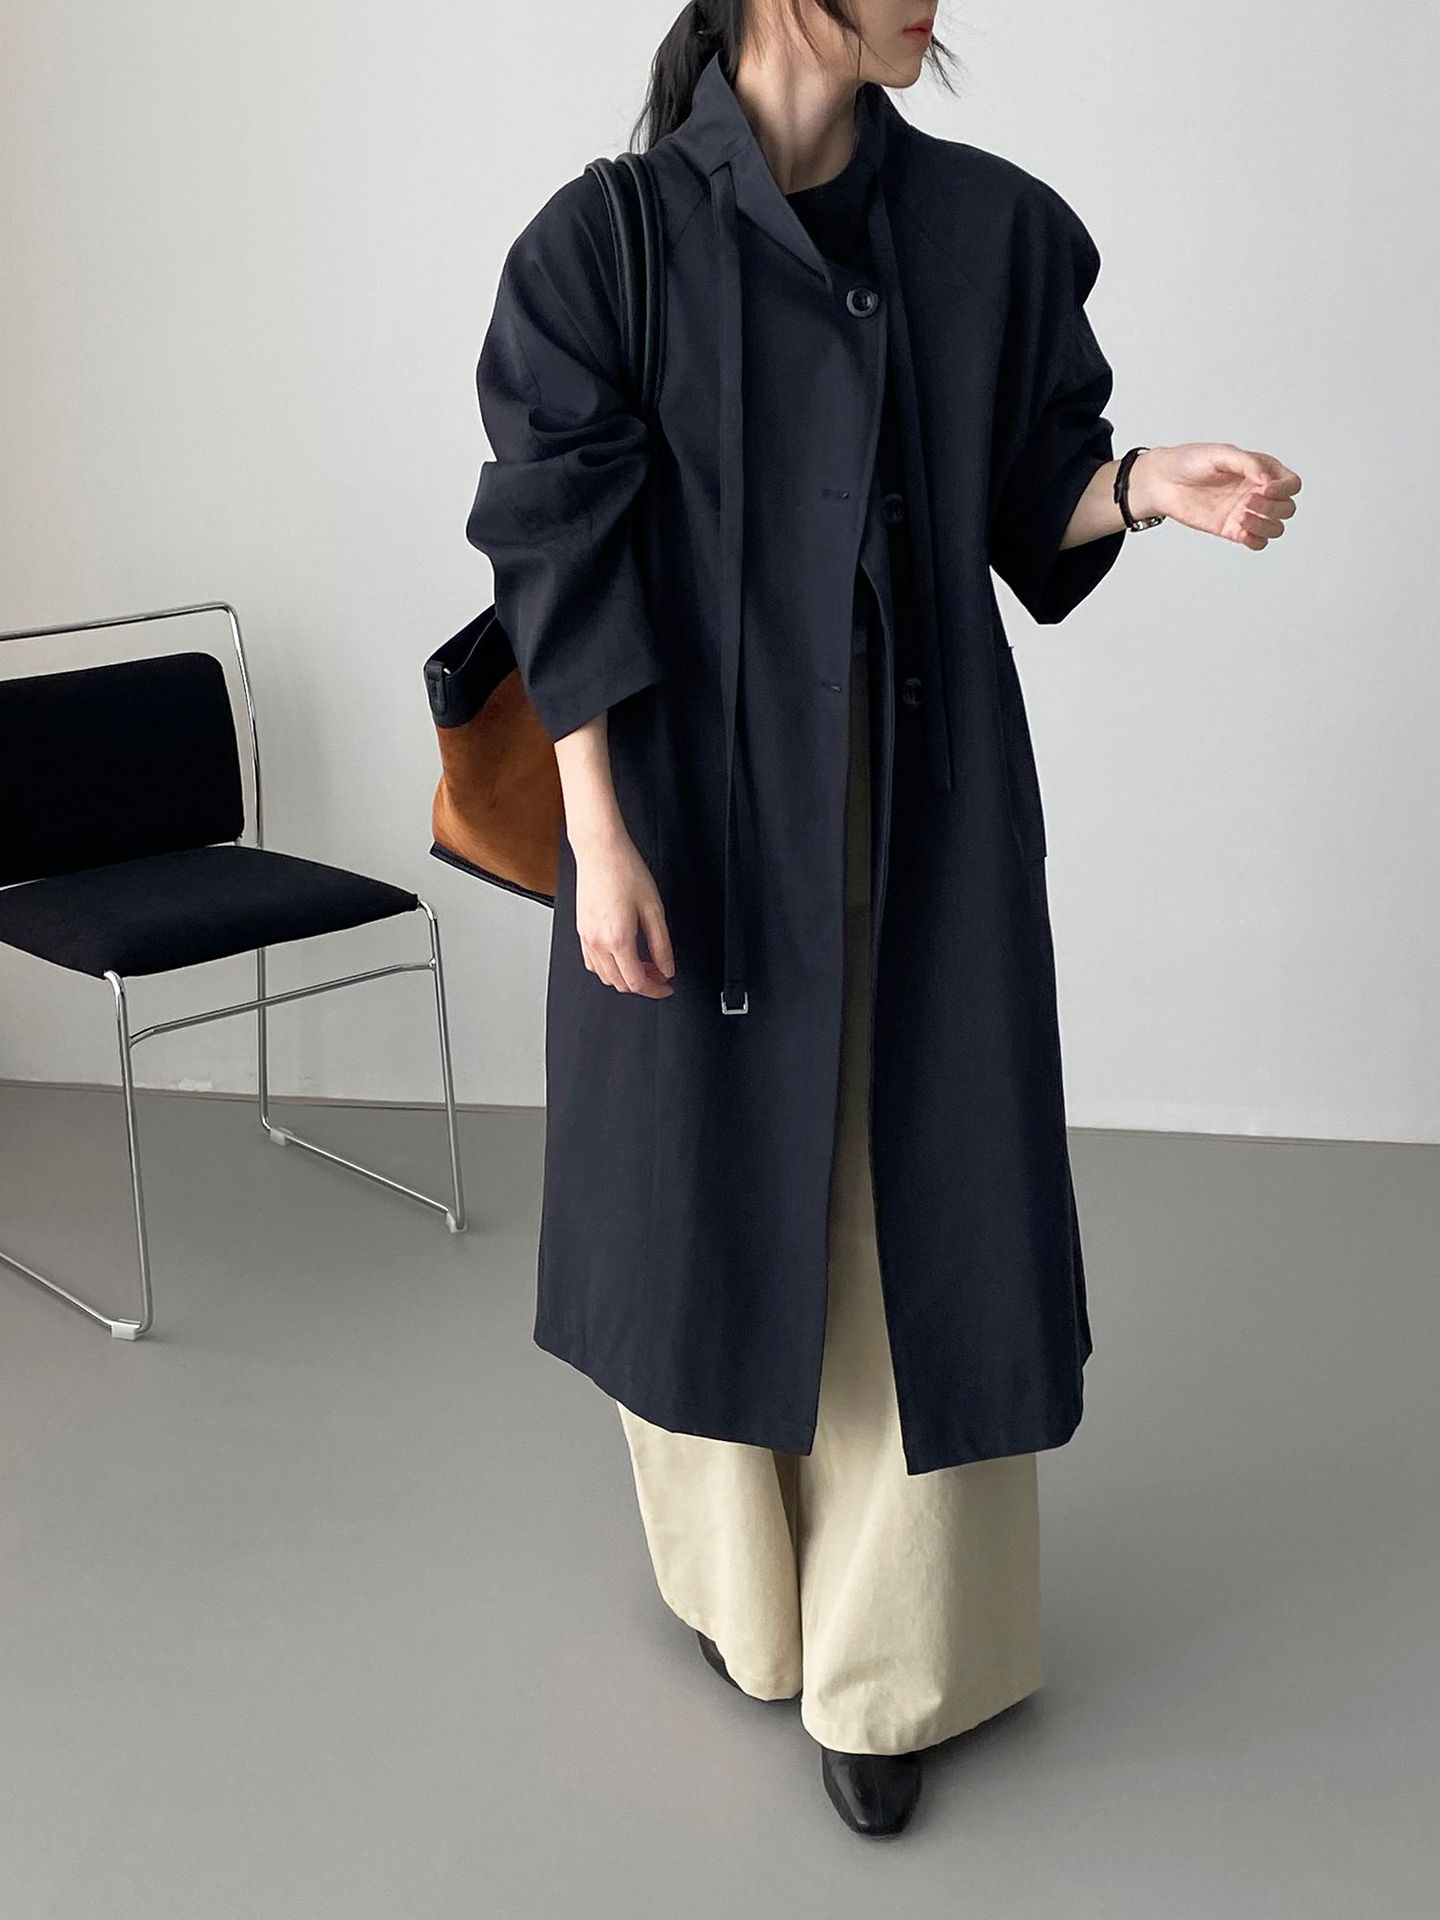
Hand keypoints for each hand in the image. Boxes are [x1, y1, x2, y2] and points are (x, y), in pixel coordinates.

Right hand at [572, 829, 675, 998]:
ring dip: (625, 978)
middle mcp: (598, 942)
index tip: (667, 987)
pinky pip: (592, 963)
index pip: (636, 982)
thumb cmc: (625, 871)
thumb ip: (662, 944)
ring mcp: (586, 938)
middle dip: (642, 985)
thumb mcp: (654, 909)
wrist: (600, 850)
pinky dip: (608, 968)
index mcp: (618, 939)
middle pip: (619, 983)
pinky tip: (622, 956)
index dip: (655, 990)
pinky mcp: (581, 930)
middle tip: (660, 974)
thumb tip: (667, 968)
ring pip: (604, 976)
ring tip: (644, 964)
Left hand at [1130, 444, 1301, 548]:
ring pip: (1275, 527)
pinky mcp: (1231, 529)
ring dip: (1266, 525)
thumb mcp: (1221, 454)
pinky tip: (1242, 532)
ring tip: (1241, 516)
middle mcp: (1257, 492)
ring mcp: (1246, 512)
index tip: (1265, 488)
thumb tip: (1267, 481)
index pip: (1291, 484)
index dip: (1285, 488)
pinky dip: (1256, 540)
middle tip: (1248, 501)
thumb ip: (1247, 464)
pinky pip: (1256, 542)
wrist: (1162, 481)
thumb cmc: (1190, 461)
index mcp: (1261, 471)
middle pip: (1287, 508)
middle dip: (1274, 507)